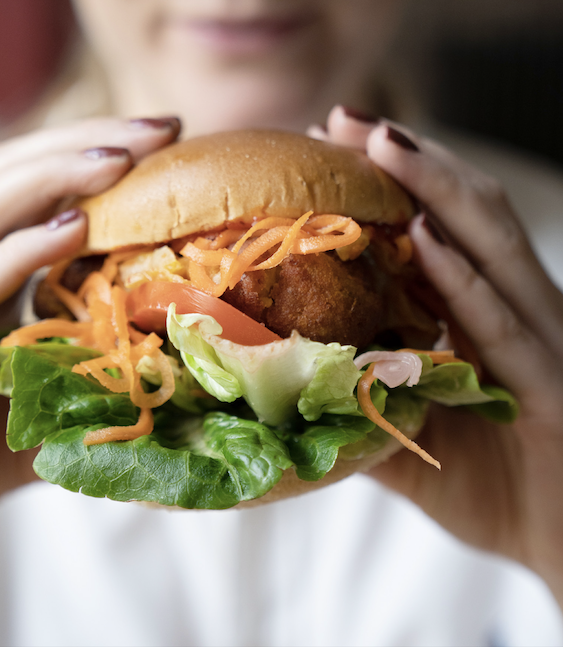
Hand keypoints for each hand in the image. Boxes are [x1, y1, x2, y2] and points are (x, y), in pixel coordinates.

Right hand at [0, 116, 180, 517]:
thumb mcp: (54, 407)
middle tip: (164, 128)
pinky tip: (72, 230)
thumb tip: (182, 377)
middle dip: (87, 141)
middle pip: (12, 176)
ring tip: (122, 159)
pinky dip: (19, 251)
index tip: (172, 142)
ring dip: (54, 174)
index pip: (39, 193)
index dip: (97, 157)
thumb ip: (105, 382)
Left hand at [312, 106, 562, 604]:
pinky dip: (463, 276)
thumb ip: (364, 404)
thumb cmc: (494, 489)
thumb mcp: (412, 441)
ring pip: (490, 247)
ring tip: (381, 142)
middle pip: (460, 217)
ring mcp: (537, 340)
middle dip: (404, 161)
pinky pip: (503, 321)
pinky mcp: (551, 382)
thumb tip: (295, 389)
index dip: (384, 186)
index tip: (324, 150)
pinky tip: (426, 239)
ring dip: (434, 189)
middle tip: (340, 119)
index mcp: (478, 319)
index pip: (431, 232)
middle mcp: (511, 312)